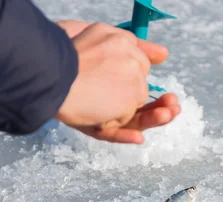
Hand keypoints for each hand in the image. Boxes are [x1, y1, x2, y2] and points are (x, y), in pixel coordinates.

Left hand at [54, 21, 180, 143]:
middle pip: (140, 108)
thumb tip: (164, 53)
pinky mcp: (91, 126)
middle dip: (159, 110)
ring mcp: (101, 114)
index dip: (159, 98)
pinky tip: (138, 138)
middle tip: (173, 107)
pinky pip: (110, 135)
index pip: (143, 92)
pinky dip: (124, 136)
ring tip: (166, 116)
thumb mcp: (117, 42)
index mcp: (117, 81)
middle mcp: (111, 99)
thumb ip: (142, 49)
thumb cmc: (79, 50)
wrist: (49, 68)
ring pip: (131, 121)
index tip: (172, 98)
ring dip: (151, 121)